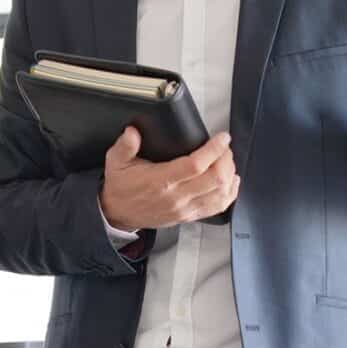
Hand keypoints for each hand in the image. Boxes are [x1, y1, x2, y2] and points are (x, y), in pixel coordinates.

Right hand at [97, 127, 238, 232]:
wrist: (118, 214)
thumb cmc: (121, 187)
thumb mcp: (116, 162)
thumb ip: (125, 145)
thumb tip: (132, 131)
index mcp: (161, 181)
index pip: (196, 165)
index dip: (214, 150)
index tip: (222, 138)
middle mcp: (176, 197)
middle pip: (215, 179)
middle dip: (225, 159)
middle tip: (224, 148)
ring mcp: (185, 209)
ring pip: (220, 194)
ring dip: (229, 175)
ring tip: (227, 162)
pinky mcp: (189, 216)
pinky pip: (217, 208)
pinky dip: (229, 194)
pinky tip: (230, 181)